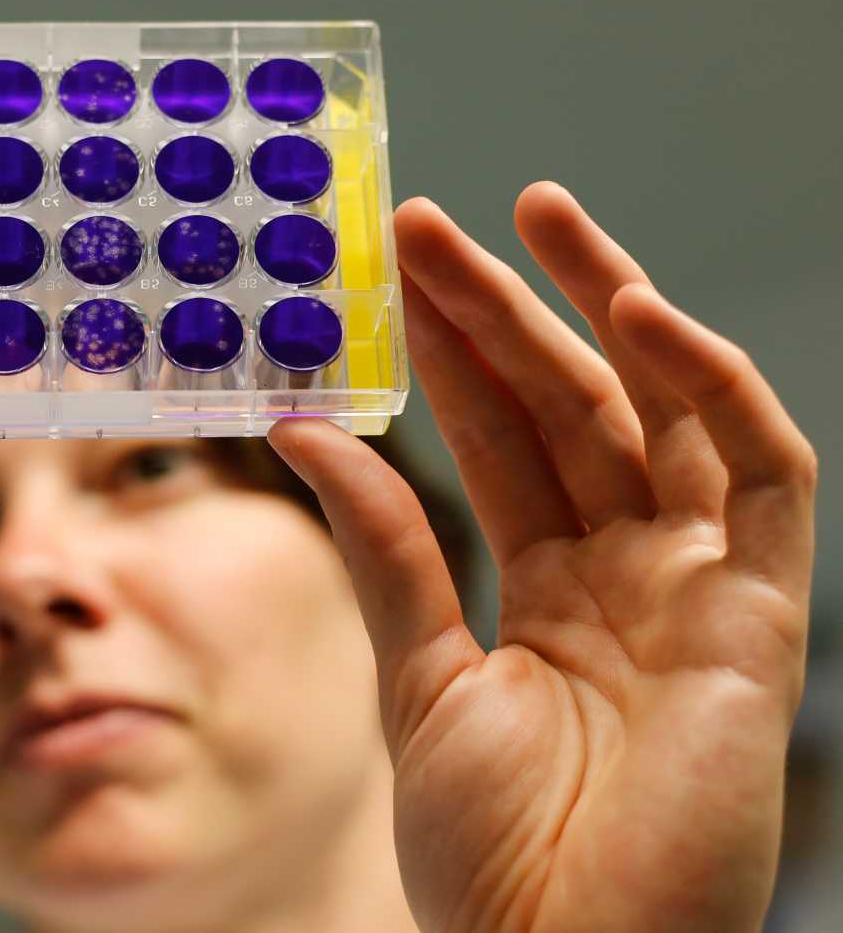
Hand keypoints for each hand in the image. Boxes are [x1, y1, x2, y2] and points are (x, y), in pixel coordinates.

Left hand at [270, 183, 815, 932]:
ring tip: (533, 219)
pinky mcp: (762, 619)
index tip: (396, 277)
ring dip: (605, 309)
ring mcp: (698, 588)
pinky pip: (764, 478)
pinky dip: (712, 390)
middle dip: (507, 308)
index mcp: (550, 591)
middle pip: (572, 409)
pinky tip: (635, 316)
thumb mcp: (417, 677)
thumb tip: (307, 432)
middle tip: (437, 221)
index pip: (503, 440)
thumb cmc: (491, 852)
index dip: (455, 355)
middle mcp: (628, 574)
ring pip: (661, 415)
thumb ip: (380, 552)